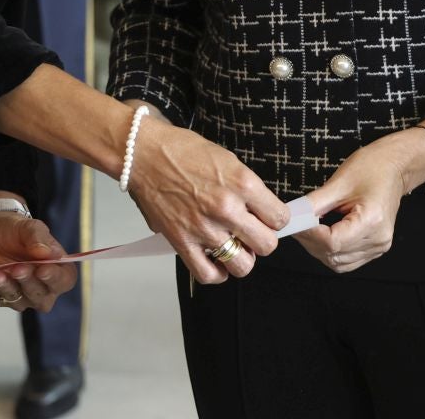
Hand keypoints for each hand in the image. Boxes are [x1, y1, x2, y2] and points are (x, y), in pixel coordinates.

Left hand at [0, 210, 76, 312]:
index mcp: (56, 270)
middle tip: (18, 268)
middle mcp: (40, 288)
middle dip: (28, 283)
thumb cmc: (18, 231)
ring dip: (6, 287)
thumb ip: (38, 238)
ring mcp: (18, 296)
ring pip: (16, 301)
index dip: (55, 279)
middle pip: (40, 297)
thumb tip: (46, 253)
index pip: (63, 281)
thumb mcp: (30, 227)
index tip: (43, 270)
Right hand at [126, 114, 289, 284]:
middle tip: (252, 232)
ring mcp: (204, 228)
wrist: (145, 154)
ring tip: (235, 246)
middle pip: (267, 245)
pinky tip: (217, 261)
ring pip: (242, 265)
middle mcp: (227, 208)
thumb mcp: (229, 160)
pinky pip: (208, 274)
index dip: (276, 219)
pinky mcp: (182, 241)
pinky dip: (217, 274)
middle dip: (263, 240)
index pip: (280, 218)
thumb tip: (261, 211)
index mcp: (243, 183)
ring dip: (242, 258)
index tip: (268, 217)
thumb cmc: (184, 151)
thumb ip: (247, 189)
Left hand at [297, 128, 424, 272]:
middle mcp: (378, 239)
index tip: (294, 223)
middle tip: (297, 223)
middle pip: (333, 255)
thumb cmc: (373, 167)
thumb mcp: (339, 182)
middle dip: (310, 241)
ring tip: (311, 227)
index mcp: (372, 220)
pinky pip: (346, 260)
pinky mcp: (375, 247)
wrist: (396, 167)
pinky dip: (330, 250)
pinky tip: (324, 234)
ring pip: (337, 262)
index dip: (309, 234)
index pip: (332, 242)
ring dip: (318, 248)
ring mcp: (378, 246)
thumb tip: (292, 217)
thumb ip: (313, 205)